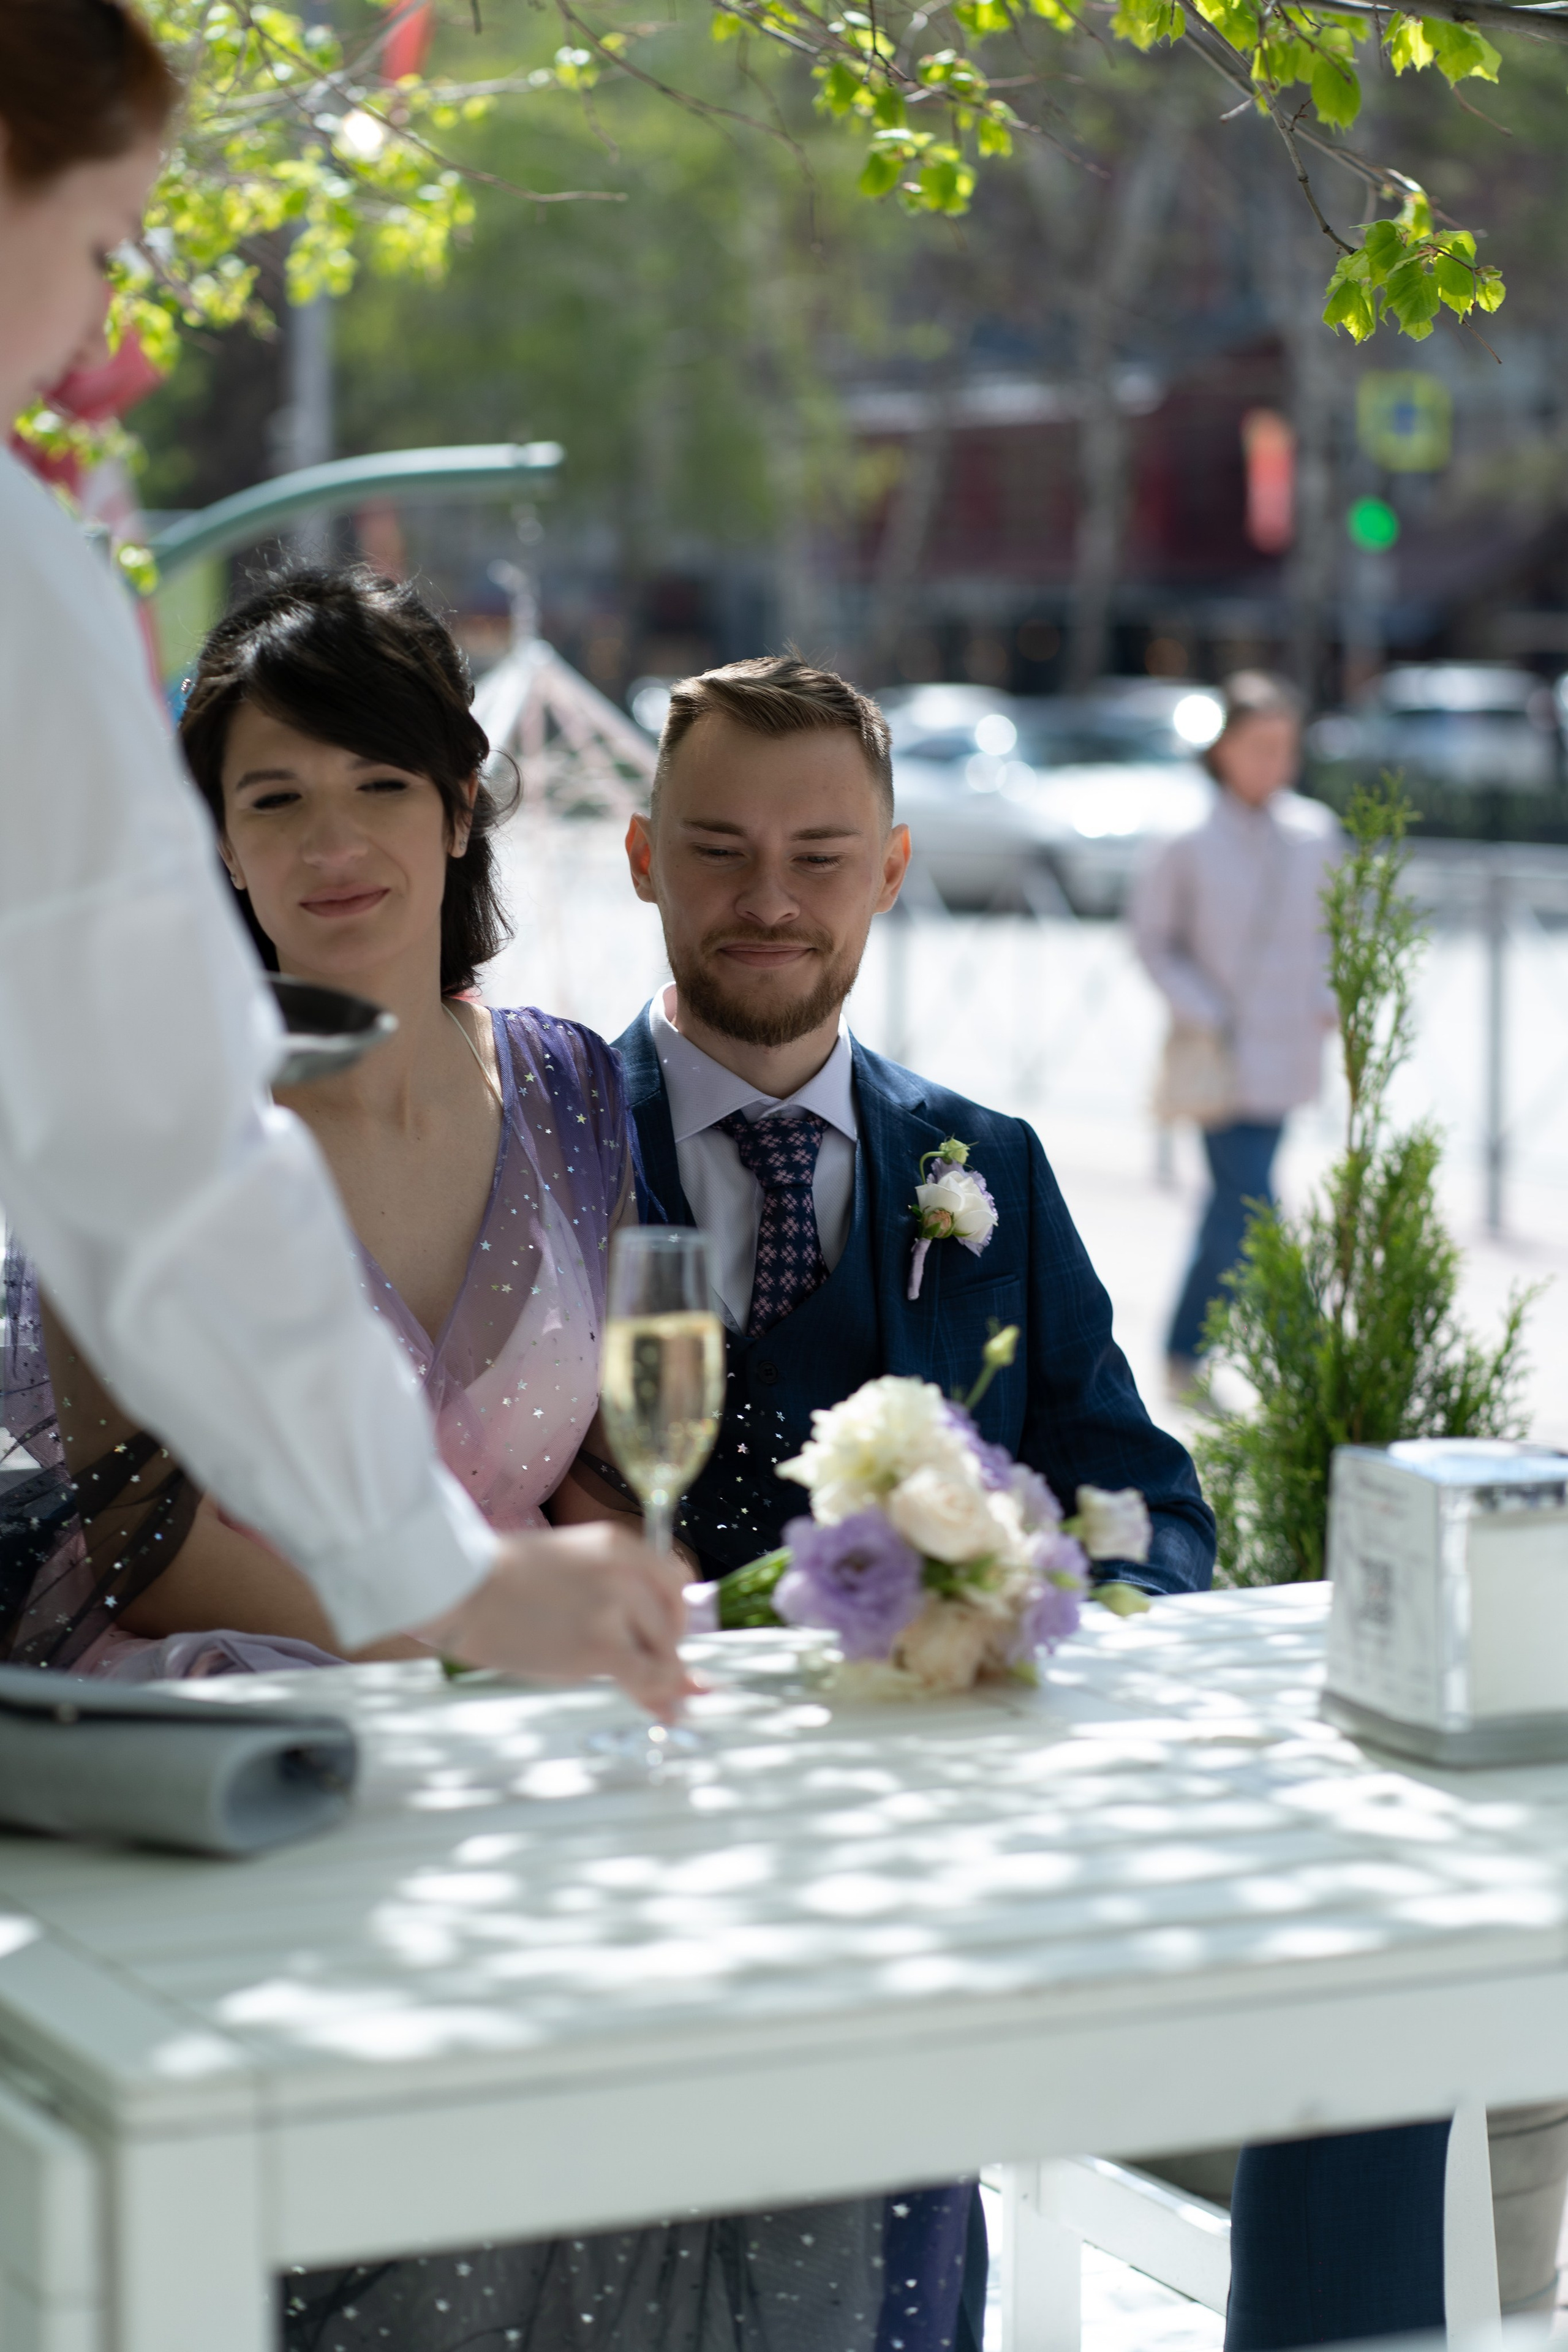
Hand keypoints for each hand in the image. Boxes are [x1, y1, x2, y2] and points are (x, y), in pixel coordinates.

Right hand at [417, 1523, 695, 1719]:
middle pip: (672, 1621)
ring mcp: (615, 1608)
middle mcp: (626, 1571)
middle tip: (649, 1675)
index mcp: (618, 1545)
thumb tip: (660, 1641)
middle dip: (666, 1653)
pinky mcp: (600, 1645)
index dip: (676, 1614)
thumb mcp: (568, 1572)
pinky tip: (655, 1707)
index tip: (665, 1636)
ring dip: (660, 1679)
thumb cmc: (501, 1581)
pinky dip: (653, 1695)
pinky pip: (646, 1677)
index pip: (676, 1580)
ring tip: (652, 1697)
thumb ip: (617, 1599)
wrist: (462, 1587)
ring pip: (663, 1653)